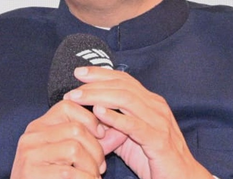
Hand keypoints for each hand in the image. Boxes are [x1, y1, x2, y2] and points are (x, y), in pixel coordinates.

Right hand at [10, 100, 105, 178]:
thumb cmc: (56, 178)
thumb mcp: (75, 156)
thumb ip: (96, 142)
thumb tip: (123, 129)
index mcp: (40, 126)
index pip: (68, 105)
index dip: (90, 117)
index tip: (102, 134)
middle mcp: (31, 135)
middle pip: (75, 128)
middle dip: (96, 149)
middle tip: (100, 167)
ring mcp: (28, 154)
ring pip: (74, 148)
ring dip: (91, 166)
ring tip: (93, 177)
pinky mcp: (29, 172)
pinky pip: (68, 172)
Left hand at [64, 67, 213, 178]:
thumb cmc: (154, 158)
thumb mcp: (131, 138)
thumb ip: (115, 124)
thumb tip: (92, 114)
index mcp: (150, 102)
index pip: (124, 80)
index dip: (101, 74)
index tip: (79, 72)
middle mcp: (155, 106)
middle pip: (123, 86)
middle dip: (96, 82)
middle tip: (74, 85)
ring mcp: (159, 121)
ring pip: (127, 100)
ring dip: (98, 96)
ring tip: (78, 97)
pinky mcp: (158, 140)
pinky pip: (134, 125)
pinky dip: (115, 117)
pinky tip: (98, 112)